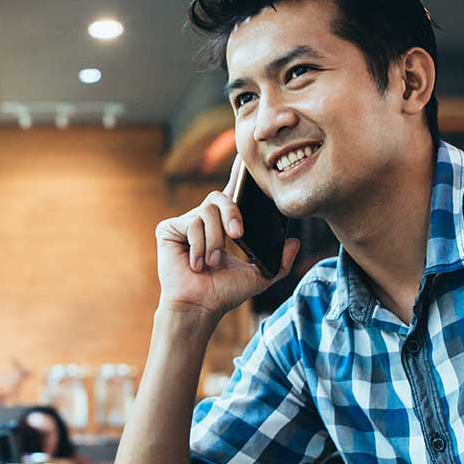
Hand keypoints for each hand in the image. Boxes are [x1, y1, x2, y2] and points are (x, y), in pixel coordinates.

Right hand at [154, 156, 299, 321]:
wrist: (200, 307)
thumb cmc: (223, 293)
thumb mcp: (260, 277)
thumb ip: (280, 262)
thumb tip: (294, 242)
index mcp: (223, 225)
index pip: (232, 193)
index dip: (237, 173)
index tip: (245, 157)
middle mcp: (204, 219)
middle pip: (221, 197)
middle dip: (233, 214)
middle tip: (238, 236)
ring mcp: (185, 222)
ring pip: (207, 212)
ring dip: (215, 241)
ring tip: (211, 263)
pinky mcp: (168, 229)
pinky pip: (192, 222)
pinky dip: (199, 245)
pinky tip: (195, 264)